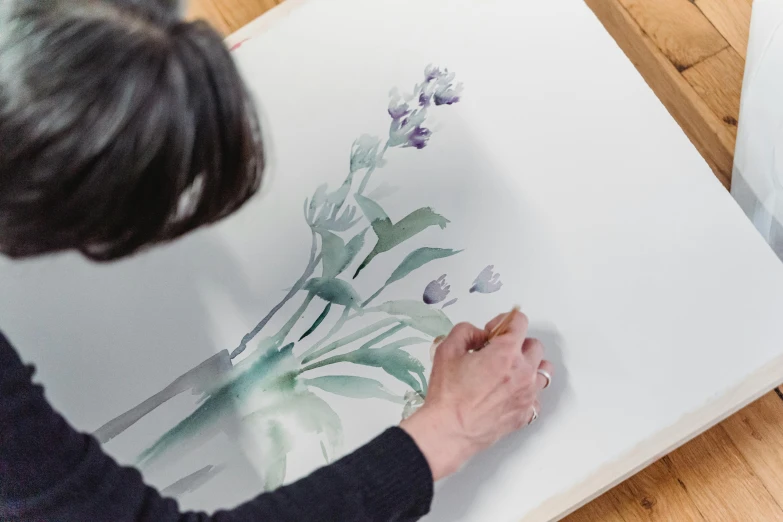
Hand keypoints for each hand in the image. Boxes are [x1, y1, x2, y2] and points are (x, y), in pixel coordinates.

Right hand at [400, 310, 552, 479]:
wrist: (449, 431)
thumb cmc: (448, 396)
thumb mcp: (447, 350)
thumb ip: (466, 331)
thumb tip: (479, 334)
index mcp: (505, 353)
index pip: (520, 322)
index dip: (504, 322)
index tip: (493, 332)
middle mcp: (523, 372)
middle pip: (534, 345)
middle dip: (517, 344)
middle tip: (497, 352)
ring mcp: (527, 395)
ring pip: (543, 371)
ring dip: (529, 366)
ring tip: (509, 372)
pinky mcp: (525, 414)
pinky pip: (537, 396)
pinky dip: (526, 391)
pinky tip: (508, 393)